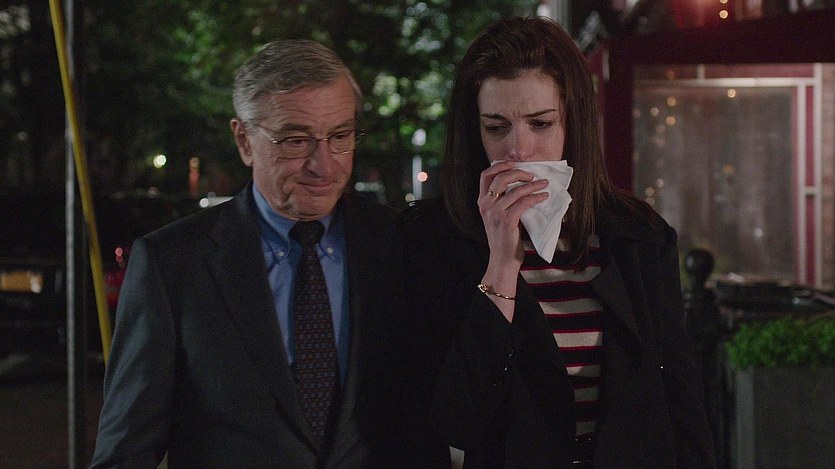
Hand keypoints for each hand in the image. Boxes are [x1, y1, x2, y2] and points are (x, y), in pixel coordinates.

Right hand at [477, 161, 548, 317]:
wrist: (502, 259)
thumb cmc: (503, 237)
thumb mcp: (497, 216)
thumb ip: (502, 200)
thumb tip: (520, 183)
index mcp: (482, 201)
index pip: (485, 175)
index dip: (500, 165)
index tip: (514, 162)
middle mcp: (486, 205)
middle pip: (501, 178)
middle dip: (519, 172)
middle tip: (532, 175)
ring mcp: (495, 213)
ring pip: (516, 190)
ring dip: (533, 185)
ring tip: (544, 184)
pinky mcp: (507, 221)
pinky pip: (524, 202)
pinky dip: (536, 197)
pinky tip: (543, 197)